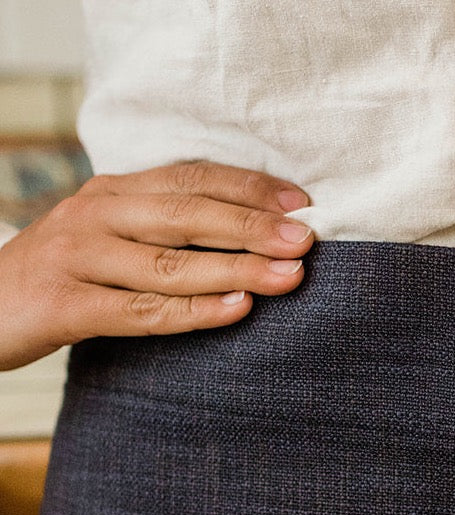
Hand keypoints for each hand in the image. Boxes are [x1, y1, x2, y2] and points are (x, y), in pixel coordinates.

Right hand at [0, 160, 314, 370]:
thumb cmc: (67, 276)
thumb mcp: (112, 237)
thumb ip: (166, 231)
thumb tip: (254, 235)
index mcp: (114, 192)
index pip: (191, 179)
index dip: (248, 188)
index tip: (302, 203)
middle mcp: (96, 214)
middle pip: (187, 215)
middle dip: (253, 227)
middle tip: (306, 240)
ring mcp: (77, 257)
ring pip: (170, 263)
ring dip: (236, 268)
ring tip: (289, 277)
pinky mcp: (64, 304)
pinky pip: (140, 310)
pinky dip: (193, 311)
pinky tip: (237, 309)